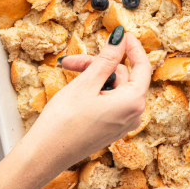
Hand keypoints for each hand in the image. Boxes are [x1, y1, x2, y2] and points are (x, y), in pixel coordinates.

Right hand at [25, 26, 151, 171]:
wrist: (46, 154)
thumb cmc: (64, 122)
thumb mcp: (86, 84)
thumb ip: (106, 59)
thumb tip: (120, 38)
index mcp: (133, 102)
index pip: (142, 67)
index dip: (132, 47)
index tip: (122, 34)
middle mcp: (133, 114)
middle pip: (123, 77)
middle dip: (99, 64)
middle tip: (73, 61)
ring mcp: (122, 124)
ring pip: (113, 88)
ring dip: (93, 77)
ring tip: (69, 74)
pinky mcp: (110, 129)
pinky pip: (108, 102)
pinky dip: (94, 91)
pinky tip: (75, 90)